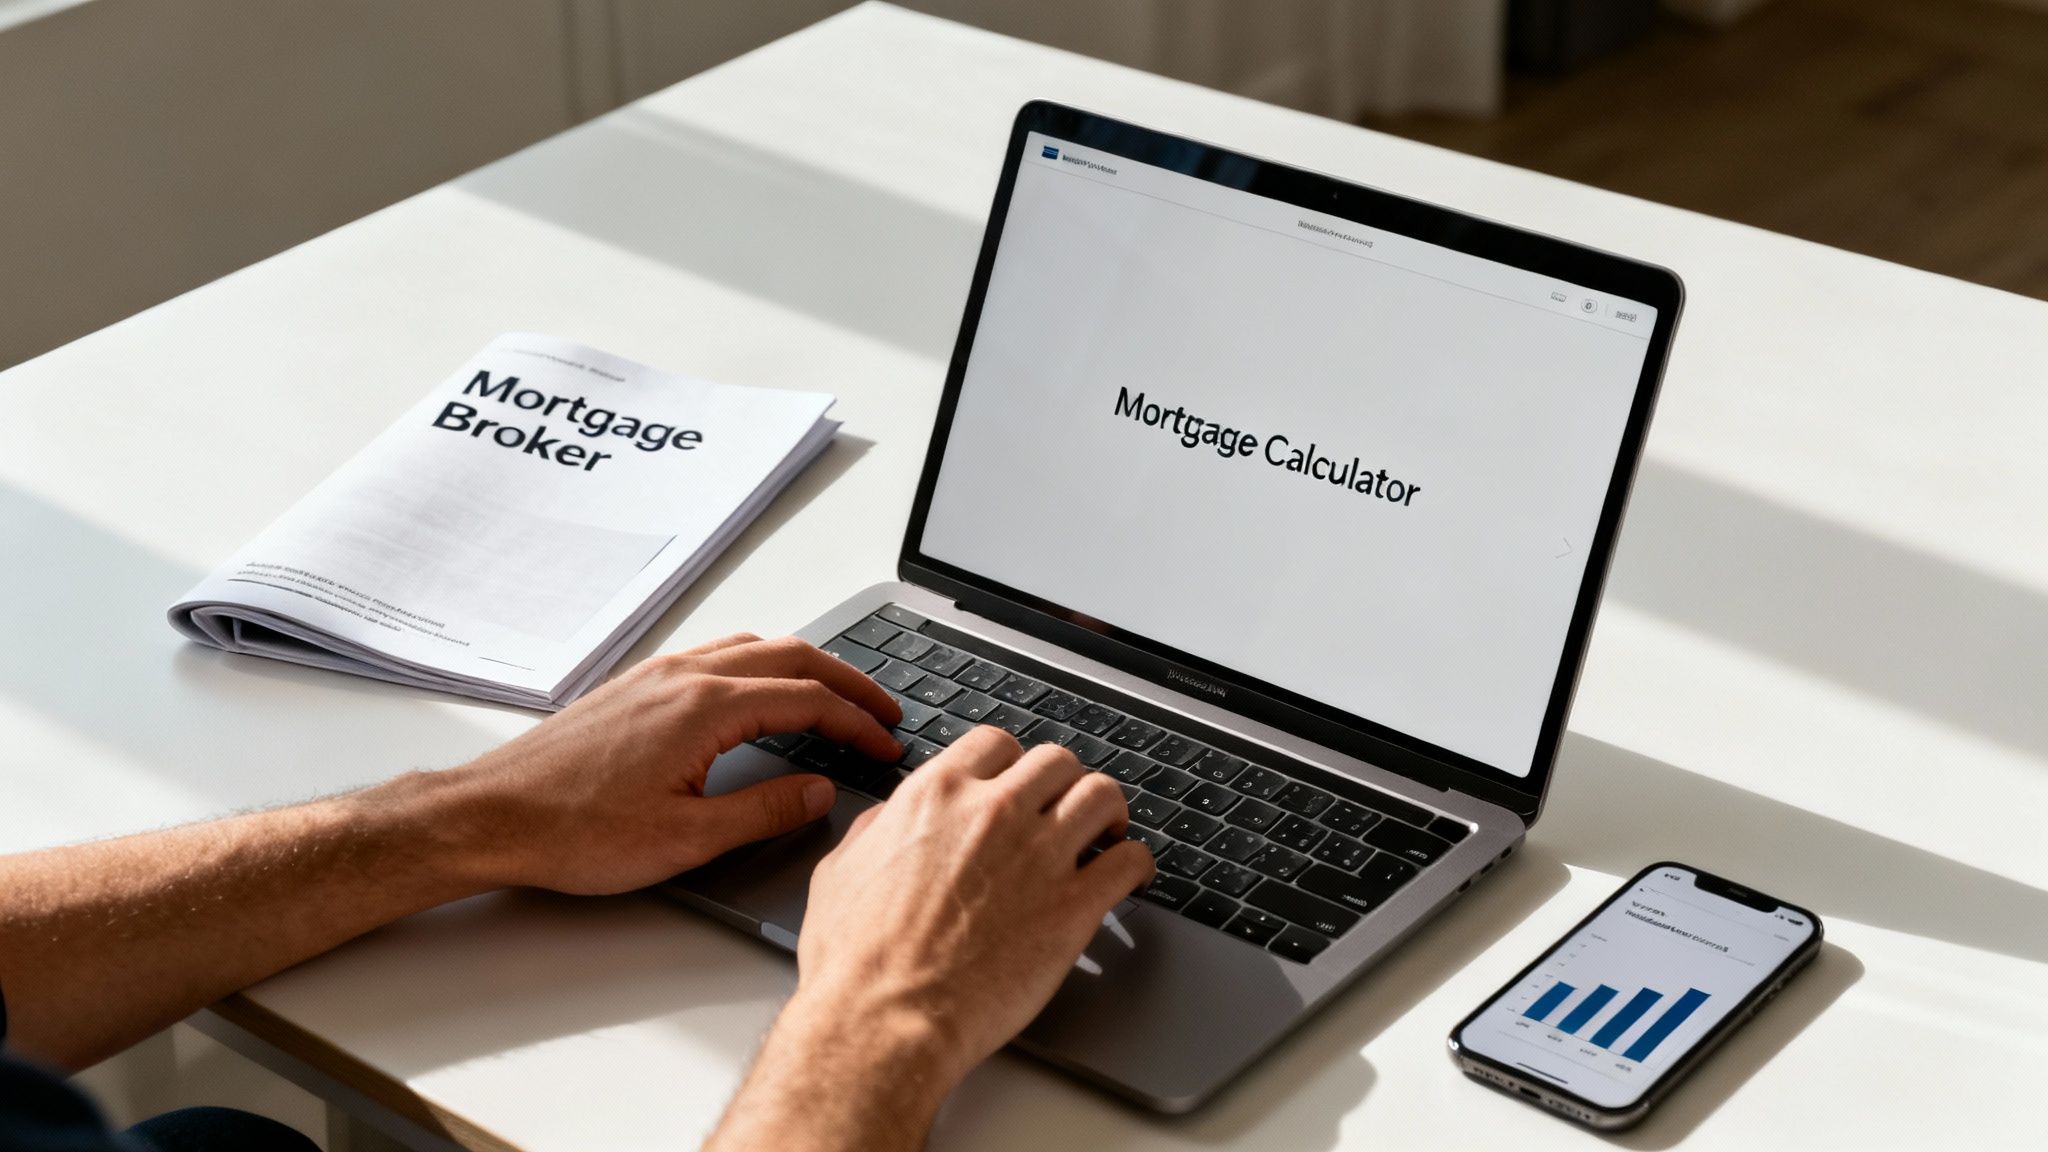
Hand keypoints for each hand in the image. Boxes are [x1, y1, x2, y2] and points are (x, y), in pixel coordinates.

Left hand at [442, 633, 901, 894]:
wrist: (490, 816)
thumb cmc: (572, 831)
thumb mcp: (686, 839)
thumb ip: (764, 811)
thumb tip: (818, 793)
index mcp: (706, 708)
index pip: (809, 700)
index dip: (858, 723)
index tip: (886, 745)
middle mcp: (684, 676)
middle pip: (792, 656)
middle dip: (848, 682)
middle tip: (884, 711)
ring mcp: (657, 675)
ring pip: (754, 648)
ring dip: (805, 668)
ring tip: (835, 698)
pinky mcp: (635, 686)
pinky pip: (718, 655)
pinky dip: (762, 666)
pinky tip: (761, 695)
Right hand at [708, 727, 1155, 1150]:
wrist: (885, 1019)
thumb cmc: (856, 960)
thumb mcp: (842, 870)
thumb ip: (878, 829)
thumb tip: (893, 818)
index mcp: (937, 796)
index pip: (996, 744)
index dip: (1011, 763)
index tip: (1018, 783)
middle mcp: (994, 813)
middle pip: (1057, 761)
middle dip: (1063, 783)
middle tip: (1064, 807)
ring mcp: (1040, 856)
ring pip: (1102, 796)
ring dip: (1107, 812)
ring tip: (1106, 833)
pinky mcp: (1074, 907)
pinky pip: (1130, 861)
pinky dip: (1136, 863)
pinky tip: (1130, 875)